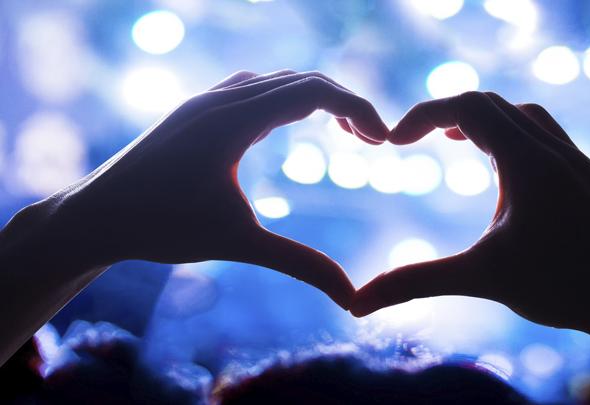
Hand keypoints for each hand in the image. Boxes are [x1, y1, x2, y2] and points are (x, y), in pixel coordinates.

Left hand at [17, 70, 388, 308]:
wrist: (93, 217)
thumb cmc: (161, 228)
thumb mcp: (239, 244)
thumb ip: (300, 264)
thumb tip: (352, 298)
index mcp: (234, 119)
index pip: (314, 90)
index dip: (358, 108)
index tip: (384, 142)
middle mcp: (220, 99)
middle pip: (303, 79)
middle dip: (346, 103)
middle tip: (375, 141)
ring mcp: (204, 101)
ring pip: (278, 79)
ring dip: (317, 98)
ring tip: (347, 132)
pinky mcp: (194, 111)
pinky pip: (253, 87)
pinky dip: (286, 98)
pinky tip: (291, 127)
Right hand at [351, 92, 589, 403]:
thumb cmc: (564, 289)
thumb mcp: (483, 279)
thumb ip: (417, 282)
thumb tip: (354, 304)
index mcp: (528, 162)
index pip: (466, 107)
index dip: (423, 115)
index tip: (393, 142)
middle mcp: (557, 152)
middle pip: (493, 104)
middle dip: (448, 113)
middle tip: (414, 136)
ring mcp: (579, 164)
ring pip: (528, 117)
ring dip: (488, 121)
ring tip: (459, 142)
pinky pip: (550, 138)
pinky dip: (518, 138)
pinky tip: (507, 174)